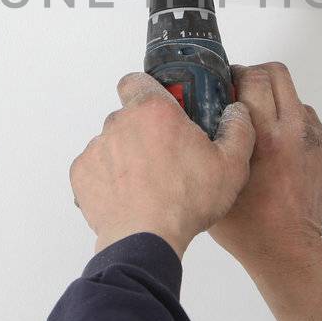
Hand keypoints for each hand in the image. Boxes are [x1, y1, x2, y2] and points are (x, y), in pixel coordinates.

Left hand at [70, 72, 255, 258]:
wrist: (145, 240)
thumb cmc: (185, 202)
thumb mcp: (231, 165)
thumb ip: (238, 130)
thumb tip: (237, 113)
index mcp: (154, 110)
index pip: (137, 80)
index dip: (148, 90)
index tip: (162, 108)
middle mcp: (119, 122)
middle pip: (128, 116)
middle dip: (144, 131)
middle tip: (165, 156)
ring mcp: (97, 148)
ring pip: (112, 143)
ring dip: (126, 156)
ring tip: (148, 184)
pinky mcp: (82, 174)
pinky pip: (96, 168)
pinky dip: (109, 178)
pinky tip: (129, 196)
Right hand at [208, 61, 321, 278]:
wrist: (287, 248)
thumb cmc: (247, 223)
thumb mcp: (217, 176)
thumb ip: (213, 141)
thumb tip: (203, 114)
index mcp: (264, 136)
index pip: (254, 77)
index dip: (236, 74)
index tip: (225, 83)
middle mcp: (293, 131)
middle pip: (277, 74)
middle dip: (256, 76)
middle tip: (241, 91)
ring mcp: (314, 139)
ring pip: (294, 96)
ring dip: (275, 100)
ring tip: (259, 124)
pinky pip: (306, 119)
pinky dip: (290, 123)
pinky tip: (276, 146)